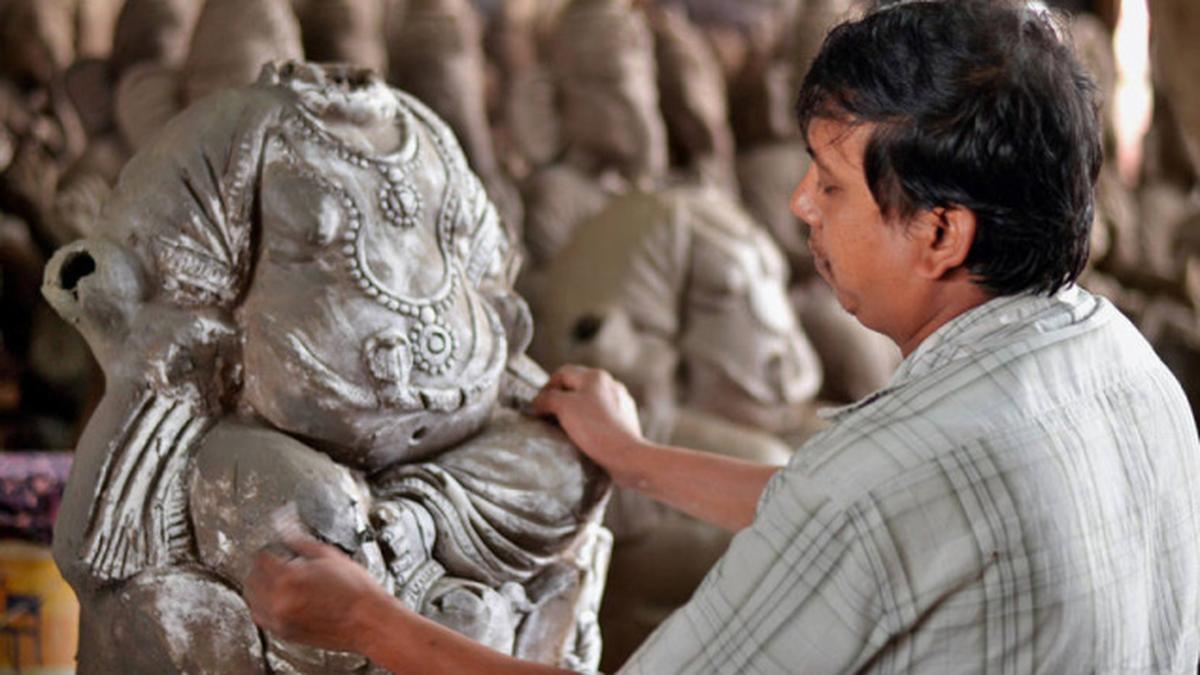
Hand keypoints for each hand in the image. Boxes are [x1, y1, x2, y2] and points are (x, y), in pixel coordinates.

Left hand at [243, 532, 396, 653]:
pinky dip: (262, 606)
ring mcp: (280, 620)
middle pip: (252, 579)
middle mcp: (279, 601)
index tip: (272, 547)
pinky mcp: (285, 634)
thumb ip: (301, 542)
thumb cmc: (356, 590)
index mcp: (289, 578)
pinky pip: (261, 618)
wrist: (369, 620)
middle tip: (270, 561)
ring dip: (257, 587)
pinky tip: (275, 599)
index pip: (262, 558)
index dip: (267, 549)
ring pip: (252, 601)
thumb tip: (285, 529)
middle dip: (259, 567)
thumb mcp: (329, 555)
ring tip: (269, 579)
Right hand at [530, 365, 643, 474]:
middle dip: (561, 400)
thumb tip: (536, 403)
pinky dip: (590, 423)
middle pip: (577, 387)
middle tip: (549, 417)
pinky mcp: (626, 421)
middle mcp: (611, 384)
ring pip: (590, 403)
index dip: (546, 388)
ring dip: (575, 412)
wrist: (626, 454)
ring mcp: (621, 402)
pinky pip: (602, 417)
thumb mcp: (563, 406)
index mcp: (595, 376)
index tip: (538, 407)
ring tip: (566, 429)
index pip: (562, 373)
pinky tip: (586, 436)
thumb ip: (547, 399)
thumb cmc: (594, 427)